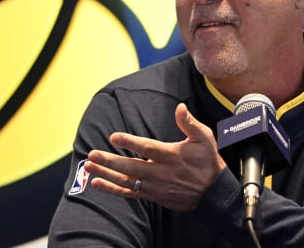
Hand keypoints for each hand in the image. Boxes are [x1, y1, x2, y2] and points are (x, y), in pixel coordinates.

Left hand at [84, 103, 226, 210]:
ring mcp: (154, 186)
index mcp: (170, 155)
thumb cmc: (208, 161)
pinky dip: (112, 189)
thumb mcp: (204, 138)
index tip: (113, 136)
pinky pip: (129, 193)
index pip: (146, 148)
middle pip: (131, 167)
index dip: (130, 142)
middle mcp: (160, 172)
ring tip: (89, 166)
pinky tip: (97, 183)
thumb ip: (190, 123)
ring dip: (106, 173)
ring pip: (126, 181)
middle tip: (92, 154)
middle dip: (110, 161)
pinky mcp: (152, 195)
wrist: (214, 192)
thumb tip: (180, 107)